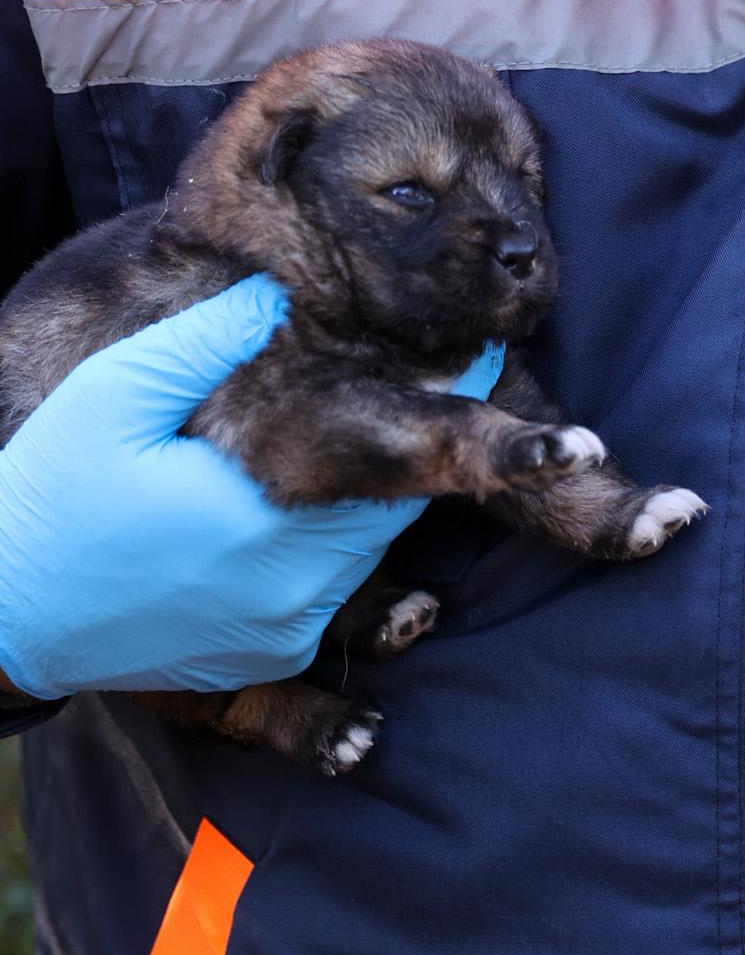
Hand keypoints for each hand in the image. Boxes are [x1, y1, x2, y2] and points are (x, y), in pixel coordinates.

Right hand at [0, 281, 503, 701]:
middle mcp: (292, 582)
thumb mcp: (114, 397)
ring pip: (370, 549)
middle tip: (441, 379)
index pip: (397, 455)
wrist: (8, 616)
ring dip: (373, 501)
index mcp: (265, 512)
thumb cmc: (54, 493)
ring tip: (377, 444)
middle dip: (418, 449)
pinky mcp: (267, 660)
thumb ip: (203, 344)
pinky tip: (312, 513)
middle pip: (394, 502)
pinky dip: (336, 554)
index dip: (449, 403)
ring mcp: (284, 629)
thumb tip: (280, 294)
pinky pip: (336, 596)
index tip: (487, 355)